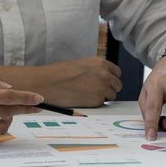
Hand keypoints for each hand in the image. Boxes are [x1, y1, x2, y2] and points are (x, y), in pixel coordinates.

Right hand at [0, 57, 121, 106]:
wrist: (48, 83)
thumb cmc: (59, 74)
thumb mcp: (80, 65)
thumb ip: (94, 70)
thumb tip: (102, 78)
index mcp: (100, 63)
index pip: (116, 72)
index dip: (110, 78)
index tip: (106, 83)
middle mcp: (104, 74)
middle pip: (117, 85)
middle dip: (109, 88)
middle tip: (97, 92)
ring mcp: (102, 88)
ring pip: (111, 96)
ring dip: (103, 97)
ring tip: (87, 96)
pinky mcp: (97, 100)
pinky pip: (101, 104)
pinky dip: (94, 104)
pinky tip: (82, 100)